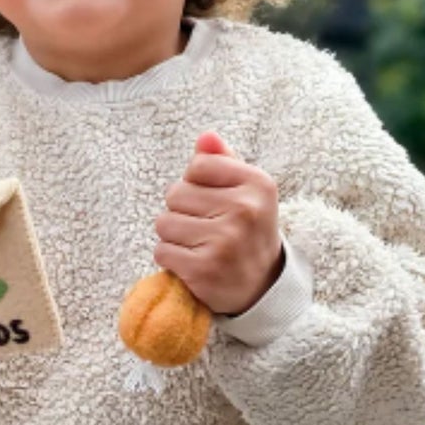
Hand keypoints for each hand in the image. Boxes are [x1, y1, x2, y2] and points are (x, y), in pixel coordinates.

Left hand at [153, 131, 282, 315]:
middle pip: (176, 193)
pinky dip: (170, 259)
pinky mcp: (204, 270)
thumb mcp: (247, 193)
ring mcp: (224, 241)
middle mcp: (244, 210)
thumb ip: (224, 162)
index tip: (213, 202)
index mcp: (257, 184)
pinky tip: (192, 263)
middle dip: (181, 211)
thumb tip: (205, 137)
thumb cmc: (247, 232)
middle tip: (205, 228)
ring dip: (173, 236)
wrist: (262, 287)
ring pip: (164, 223)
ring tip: (198, 245)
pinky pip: (162, 251)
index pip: (198, 166)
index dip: (195, 184)